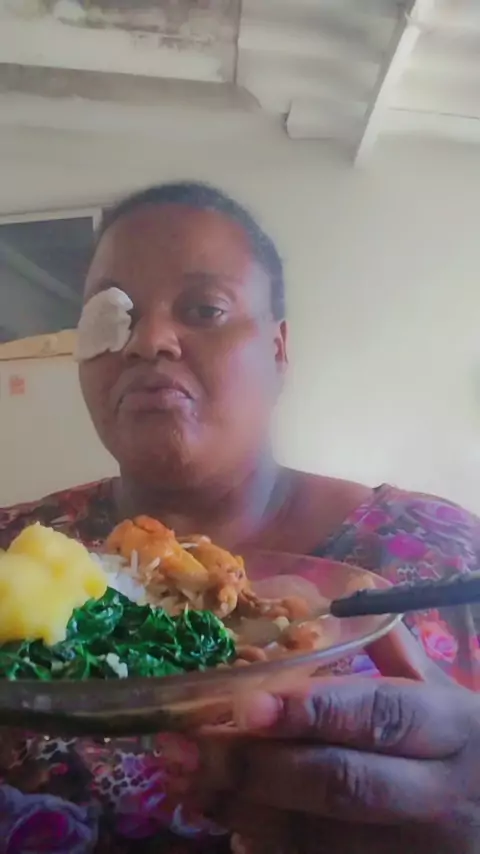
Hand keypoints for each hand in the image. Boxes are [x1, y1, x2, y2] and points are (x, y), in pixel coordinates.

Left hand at [200, 673, 479, 852]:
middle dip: (259, 769)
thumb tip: (339, 606)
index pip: (379, 715)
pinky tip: (233, 826)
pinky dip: (273, 848)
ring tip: (192, 785)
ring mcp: (420, 852)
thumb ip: (396, 656)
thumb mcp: (449, 696)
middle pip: (342, 785)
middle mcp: (439, 795)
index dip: (312, 711)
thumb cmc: (470, 748)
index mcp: (452, 728)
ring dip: (249, 812)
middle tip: (191, 751)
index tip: (246, 705)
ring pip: (324, 840)